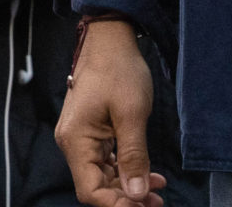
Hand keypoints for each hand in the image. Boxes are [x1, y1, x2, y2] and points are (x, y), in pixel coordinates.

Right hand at [57, 18, 167, 206]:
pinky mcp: (90, 132)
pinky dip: (124, 171)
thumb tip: (137, 194)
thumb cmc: (119, 70)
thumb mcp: (132, 115)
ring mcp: (79, 137)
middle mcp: (72, 143)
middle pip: (95, 186)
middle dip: (126, 198)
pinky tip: (147, 173)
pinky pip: (104, 161)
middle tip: (158, 201)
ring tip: (157, 189)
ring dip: (128, 187)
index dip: (117, 205)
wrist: (110, 41)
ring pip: (101, 176)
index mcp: (77, 140)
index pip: (90, 190)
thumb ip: (134, 157)